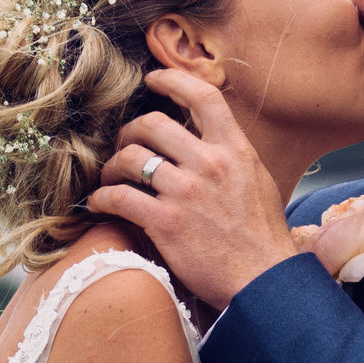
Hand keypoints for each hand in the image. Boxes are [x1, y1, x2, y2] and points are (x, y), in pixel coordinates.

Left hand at [86, 68, 304, 307]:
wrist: (265, 283)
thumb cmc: (263, 238)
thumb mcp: (257, 181)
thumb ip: (231, 156)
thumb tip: (206, 141)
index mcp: (235, 149)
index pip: (203, 96)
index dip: (172, 79)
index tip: (152, 79)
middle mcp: (209, 164)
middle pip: (152, 123)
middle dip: (130, 131)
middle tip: (124, 144)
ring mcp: (186, 192)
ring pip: (130, 158)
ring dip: (112, 166)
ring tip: (109, 177)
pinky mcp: (166, 223)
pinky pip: (118, 198)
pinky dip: (101, 198)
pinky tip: (98, 204)